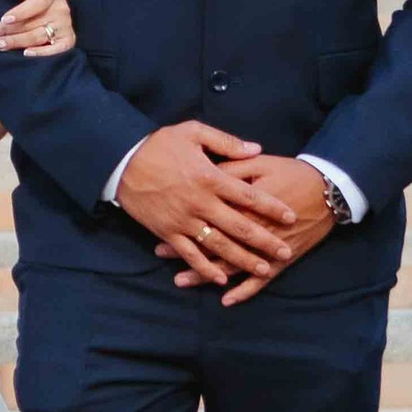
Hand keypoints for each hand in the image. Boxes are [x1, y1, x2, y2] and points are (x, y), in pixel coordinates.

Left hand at [0, 0, 76, 60]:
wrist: (54, 6)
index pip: (37, 3)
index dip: (21, 12)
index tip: (4, 19)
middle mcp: (61, 11)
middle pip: (33, 24)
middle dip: (9, 30)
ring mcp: (65, 27)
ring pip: (39, 37)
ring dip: (17, 42)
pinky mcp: (67, 41)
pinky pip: (56, 50)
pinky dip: (42, 53)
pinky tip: (25, 54)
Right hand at [114, 123, 299, 289]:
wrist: (122, 162)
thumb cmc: (158, 145)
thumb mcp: (192, 132)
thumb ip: (226, 142)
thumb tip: (256, 149)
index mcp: (210, 178)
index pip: (248, 195)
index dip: (271, 207)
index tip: (290, 216)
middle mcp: (200, 203)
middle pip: (239, 227)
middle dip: (265, 241)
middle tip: (285, 251)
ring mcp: (183, 221)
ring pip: (219, 246)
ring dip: (242, 260)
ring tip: (263, 269)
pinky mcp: (167, 232)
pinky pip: (190, 254)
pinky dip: (205, 268)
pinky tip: (220, 279)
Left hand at [160, 156, 339, 307]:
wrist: (328, 190)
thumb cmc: (292, 172)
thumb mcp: (260, 163)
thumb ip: (233, 166)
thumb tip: (207, 169)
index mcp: (246, 204)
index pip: (210, 216)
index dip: (186, 221)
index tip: (163, 224)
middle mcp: (254, 230)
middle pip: (216, 243)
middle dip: (187, 249)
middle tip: (162, 254)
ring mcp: (268, 248)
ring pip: (233, 265)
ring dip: (207, 274)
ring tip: (182, 280)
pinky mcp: (282, 260)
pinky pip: (261, 281)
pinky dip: (245, 292)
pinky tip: (227, 300)